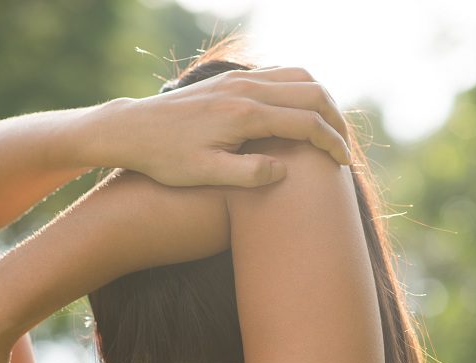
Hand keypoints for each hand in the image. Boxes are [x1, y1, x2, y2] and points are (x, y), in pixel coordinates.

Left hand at [85, 66, 352, 187]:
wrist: (131, 129)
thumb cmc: (165, 158)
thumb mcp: (204, 175)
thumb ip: (247, 174)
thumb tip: (284, 172)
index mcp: (244, 114)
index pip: (306, 123)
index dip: (332, 144)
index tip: (343, 165)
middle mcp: (246, 89)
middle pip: (312, 92)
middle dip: (337, 120)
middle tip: (344, 149)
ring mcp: (239, 80)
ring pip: (300, 77)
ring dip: (323, 101)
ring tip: (330, 131)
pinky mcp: (232, 80)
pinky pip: (280, 74)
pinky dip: (302, 91)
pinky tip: (302, 115)